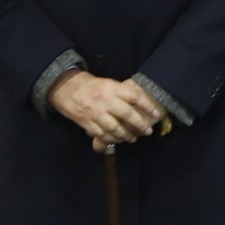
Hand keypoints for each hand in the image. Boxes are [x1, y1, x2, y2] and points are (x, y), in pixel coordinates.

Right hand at [49, 71, 163, 146]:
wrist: (67, 89)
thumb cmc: (95, 87)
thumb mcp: (111, 84)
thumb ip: (126, 91)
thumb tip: (146, 100)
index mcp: (113, 88)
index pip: (134, 96)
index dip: (147, 105)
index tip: (157, 113)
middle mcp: (105, 101)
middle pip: (127, 114)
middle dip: (140, 124)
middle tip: (148, 131)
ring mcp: (95, 113)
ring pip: (114, 128)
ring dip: (126, 135)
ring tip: (133, 138)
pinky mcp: (87, 123)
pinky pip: (101, 134)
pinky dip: (111, 139)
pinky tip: (118, 140)